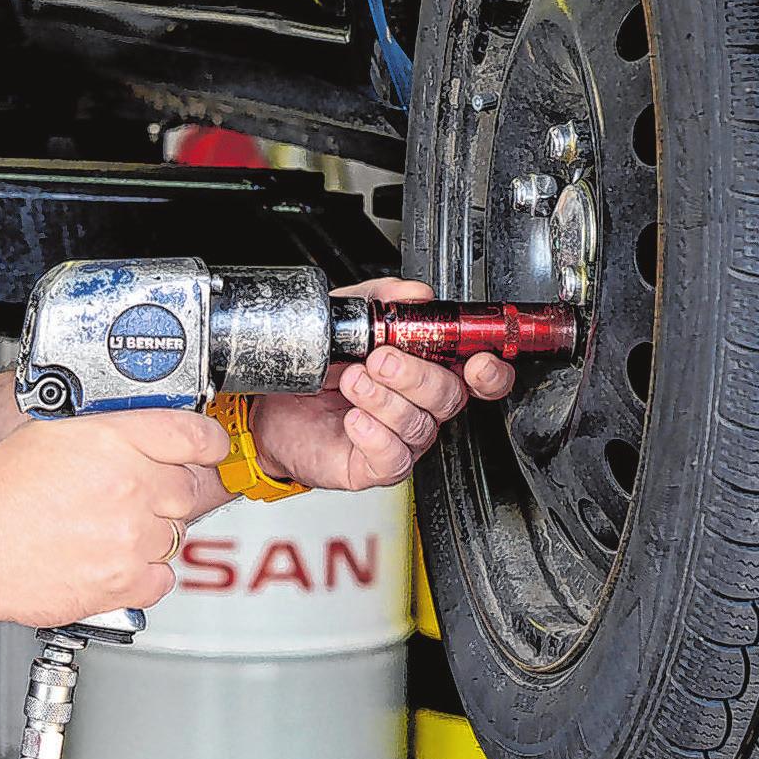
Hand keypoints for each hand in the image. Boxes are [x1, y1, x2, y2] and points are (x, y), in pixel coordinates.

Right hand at [0, 407, 228, 627]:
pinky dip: (145, 572)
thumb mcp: (49, 432)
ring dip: (153, 531)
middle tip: (138, 495)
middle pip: (189, 488)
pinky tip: (114, 560)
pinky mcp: (124, 582)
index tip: (208, 448)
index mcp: (113, 440)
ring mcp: (131, 538)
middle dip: (170, 491)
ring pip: (175, 533)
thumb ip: (105, 429)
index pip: (193, 435)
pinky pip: (162, 578)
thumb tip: (137, 429)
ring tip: (110, 529)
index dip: (208, 442)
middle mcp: (130, 487)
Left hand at [251, 277, 514, 490]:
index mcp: (425, 369)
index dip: (488, 372)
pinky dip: (375, 435)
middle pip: (448, 396)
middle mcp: (419, 407)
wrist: (269, 404)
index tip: (476, 360)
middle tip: (379, 359)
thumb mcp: (345, 319)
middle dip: (415, 374)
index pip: (477, 376)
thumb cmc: (316, 366)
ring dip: (384, 399)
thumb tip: (414, 293)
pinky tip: (353, 419)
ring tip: (352, 381)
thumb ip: (380, 301)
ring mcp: (400, 439)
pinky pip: (392, 458)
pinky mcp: (374, 465)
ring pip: (418, 425)